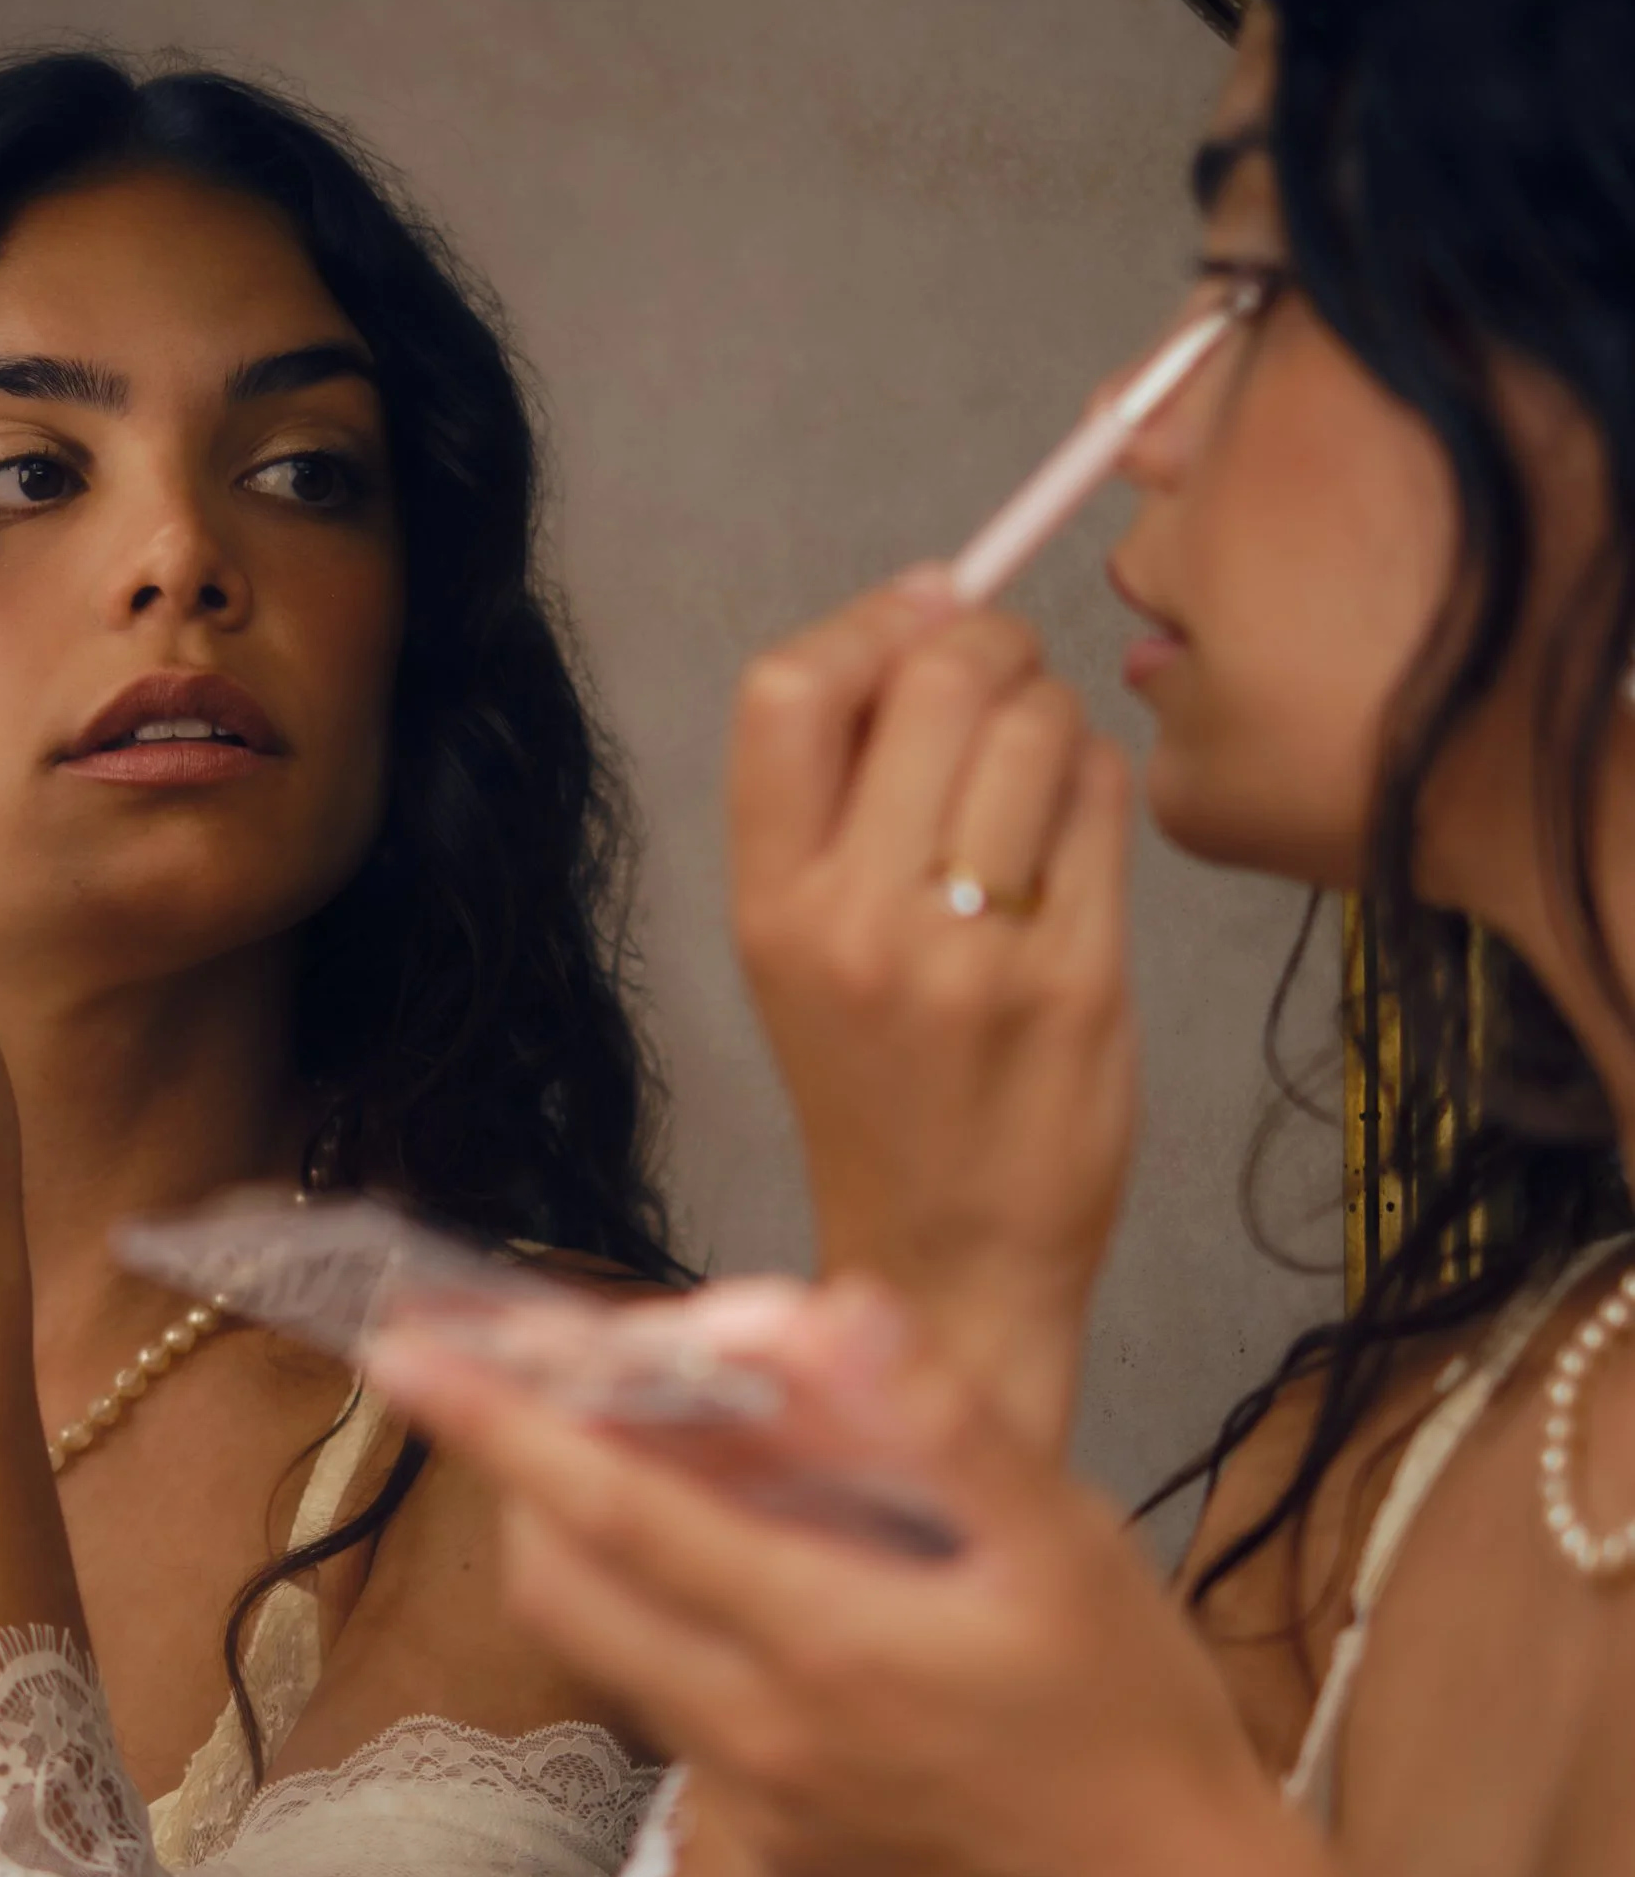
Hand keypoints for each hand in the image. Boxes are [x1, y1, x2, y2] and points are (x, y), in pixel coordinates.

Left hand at [367, 1277, 1298, 1876]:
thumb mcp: (1064, 1544)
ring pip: (621, 1660)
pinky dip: (695, 1647)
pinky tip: (793, 1619)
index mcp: (817, 1640)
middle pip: (567, 1589)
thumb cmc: (1137, 1724)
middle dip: (533, 1490)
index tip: (408, 1357)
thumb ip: (935, 1422)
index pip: (609, 1510)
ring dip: (618, 1566)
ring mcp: (755, 1813)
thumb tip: (826, 1311)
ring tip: (698, 1495)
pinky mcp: (776, 1862)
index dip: (498, 1425)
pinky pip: (691, 1729)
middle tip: (561, 1411)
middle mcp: (754, 1735)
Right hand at [731, 577, 1135, 1451]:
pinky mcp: (1077, 977)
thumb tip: (922, 616)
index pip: (786, 691)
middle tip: (1005, 681)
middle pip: (931, 680)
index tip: (920, 613)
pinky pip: (1105, 804)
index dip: (866, 623)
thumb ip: (838, 802)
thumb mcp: (797, 950)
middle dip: (988, 647)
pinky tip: (1077, 843)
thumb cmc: (883, 1093)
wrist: (946, 1262)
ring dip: (1054, 722)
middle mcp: (859, 921)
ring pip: (1037, 727)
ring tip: (1039, 784)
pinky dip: (1100, 792)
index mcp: (771, 904)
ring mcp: (972, 949)